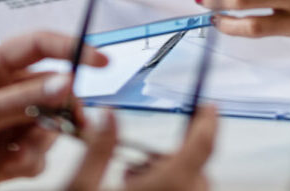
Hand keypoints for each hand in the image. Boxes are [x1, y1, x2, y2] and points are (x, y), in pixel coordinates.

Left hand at [0, 31, 107, 190]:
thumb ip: (22, 99)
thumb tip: (66, 83)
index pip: (41, 46)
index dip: (73, 49)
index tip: (101, 61)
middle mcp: (5, 91)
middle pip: (53, 90)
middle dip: (62, 108)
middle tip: (71, 123)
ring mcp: (7, 122)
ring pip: (48, 125)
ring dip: (41, 140)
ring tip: (18, 152)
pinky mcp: (6, 154)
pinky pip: (36, 155)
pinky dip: (29, 162)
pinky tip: (8, 166)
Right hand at [66, 106, 216, 190]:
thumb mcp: (81, 189)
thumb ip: (100, 148)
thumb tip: (110, 114)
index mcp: (164, 190)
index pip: (201, 148)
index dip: (208, 123)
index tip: (209, 108)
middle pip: (199, 174)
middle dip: (177, 159)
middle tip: (142, 162)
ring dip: (174, 180)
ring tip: (134, 183)